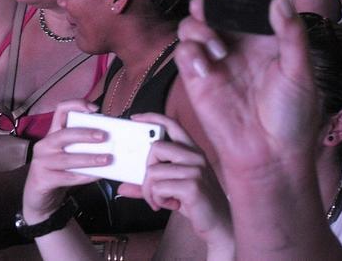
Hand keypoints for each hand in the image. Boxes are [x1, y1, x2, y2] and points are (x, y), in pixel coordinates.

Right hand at [22, 100, 107, 222]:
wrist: (40, 195)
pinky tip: (98, 175)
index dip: (77, 105)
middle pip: (64, 134)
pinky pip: (67, 177)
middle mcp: (45, 145)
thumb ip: (84, 142)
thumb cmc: (61, 169)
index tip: (95, 109)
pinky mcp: (42, 180)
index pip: (61, 110)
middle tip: (104, 136)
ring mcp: (41, 162)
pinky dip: (84, 176)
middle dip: (85, 134)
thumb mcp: (69, 151)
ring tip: (107, 159)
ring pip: (67, 159)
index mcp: (54, 133)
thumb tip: (112, 136)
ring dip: (89, 158)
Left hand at [118, 114, 231, 249]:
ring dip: (150, 192)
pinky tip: (169, 205)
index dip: (153, 118)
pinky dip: (157, 199)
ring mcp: (196, 170)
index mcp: (192, 152)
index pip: (173, 125)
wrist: (219, 223)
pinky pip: (159, 187)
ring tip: (161, 201)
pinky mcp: (192, 186)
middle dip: (145, 171)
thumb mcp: (173, 189)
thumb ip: (148, 185)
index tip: (136, 118)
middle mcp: (196, 156)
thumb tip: (123, 185)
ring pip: (154, 171)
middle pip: (156, 148)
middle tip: (151, 189)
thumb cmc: (197, 202)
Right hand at [176, 0, 320, 175]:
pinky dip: (189, 51)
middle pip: (216, 11)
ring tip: (216, 46)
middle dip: (210, 2)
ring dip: (198, 25)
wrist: (270, 155)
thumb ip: (291, 34)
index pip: (248, 6)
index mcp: (266, 39)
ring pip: (195, 26)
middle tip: (211, 4)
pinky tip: (206, 63)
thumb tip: (279, 0)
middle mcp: (239, 45)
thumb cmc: (292, 116)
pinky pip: (184, 53)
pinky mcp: (198, 80)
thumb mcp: (300, 70)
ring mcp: (217, 61)